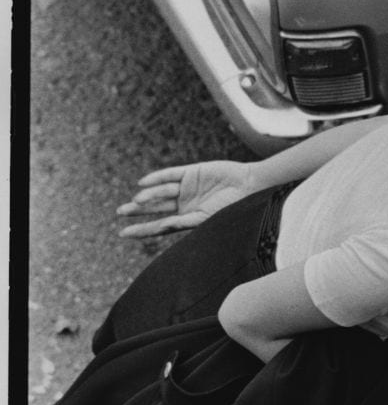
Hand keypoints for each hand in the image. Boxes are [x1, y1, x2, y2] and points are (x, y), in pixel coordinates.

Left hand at [116, 161, 256, 237]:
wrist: (251, 186)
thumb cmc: (234, 207)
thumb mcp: (207, 219)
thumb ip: (185, 222)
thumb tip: (163, 225)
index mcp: (188, 219)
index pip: (160, 225)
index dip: (141, 229)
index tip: (123, 233)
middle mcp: (185, 204)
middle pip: (156, 208)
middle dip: (138, 210)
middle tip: (120, 212)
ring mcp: (187, 187)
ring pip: (161, 192)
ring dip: (148, 196)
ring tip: (136, 201)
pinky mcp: (191, 172)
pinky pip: (169, 175)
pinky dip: (156, 178)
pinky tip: (142, 183)